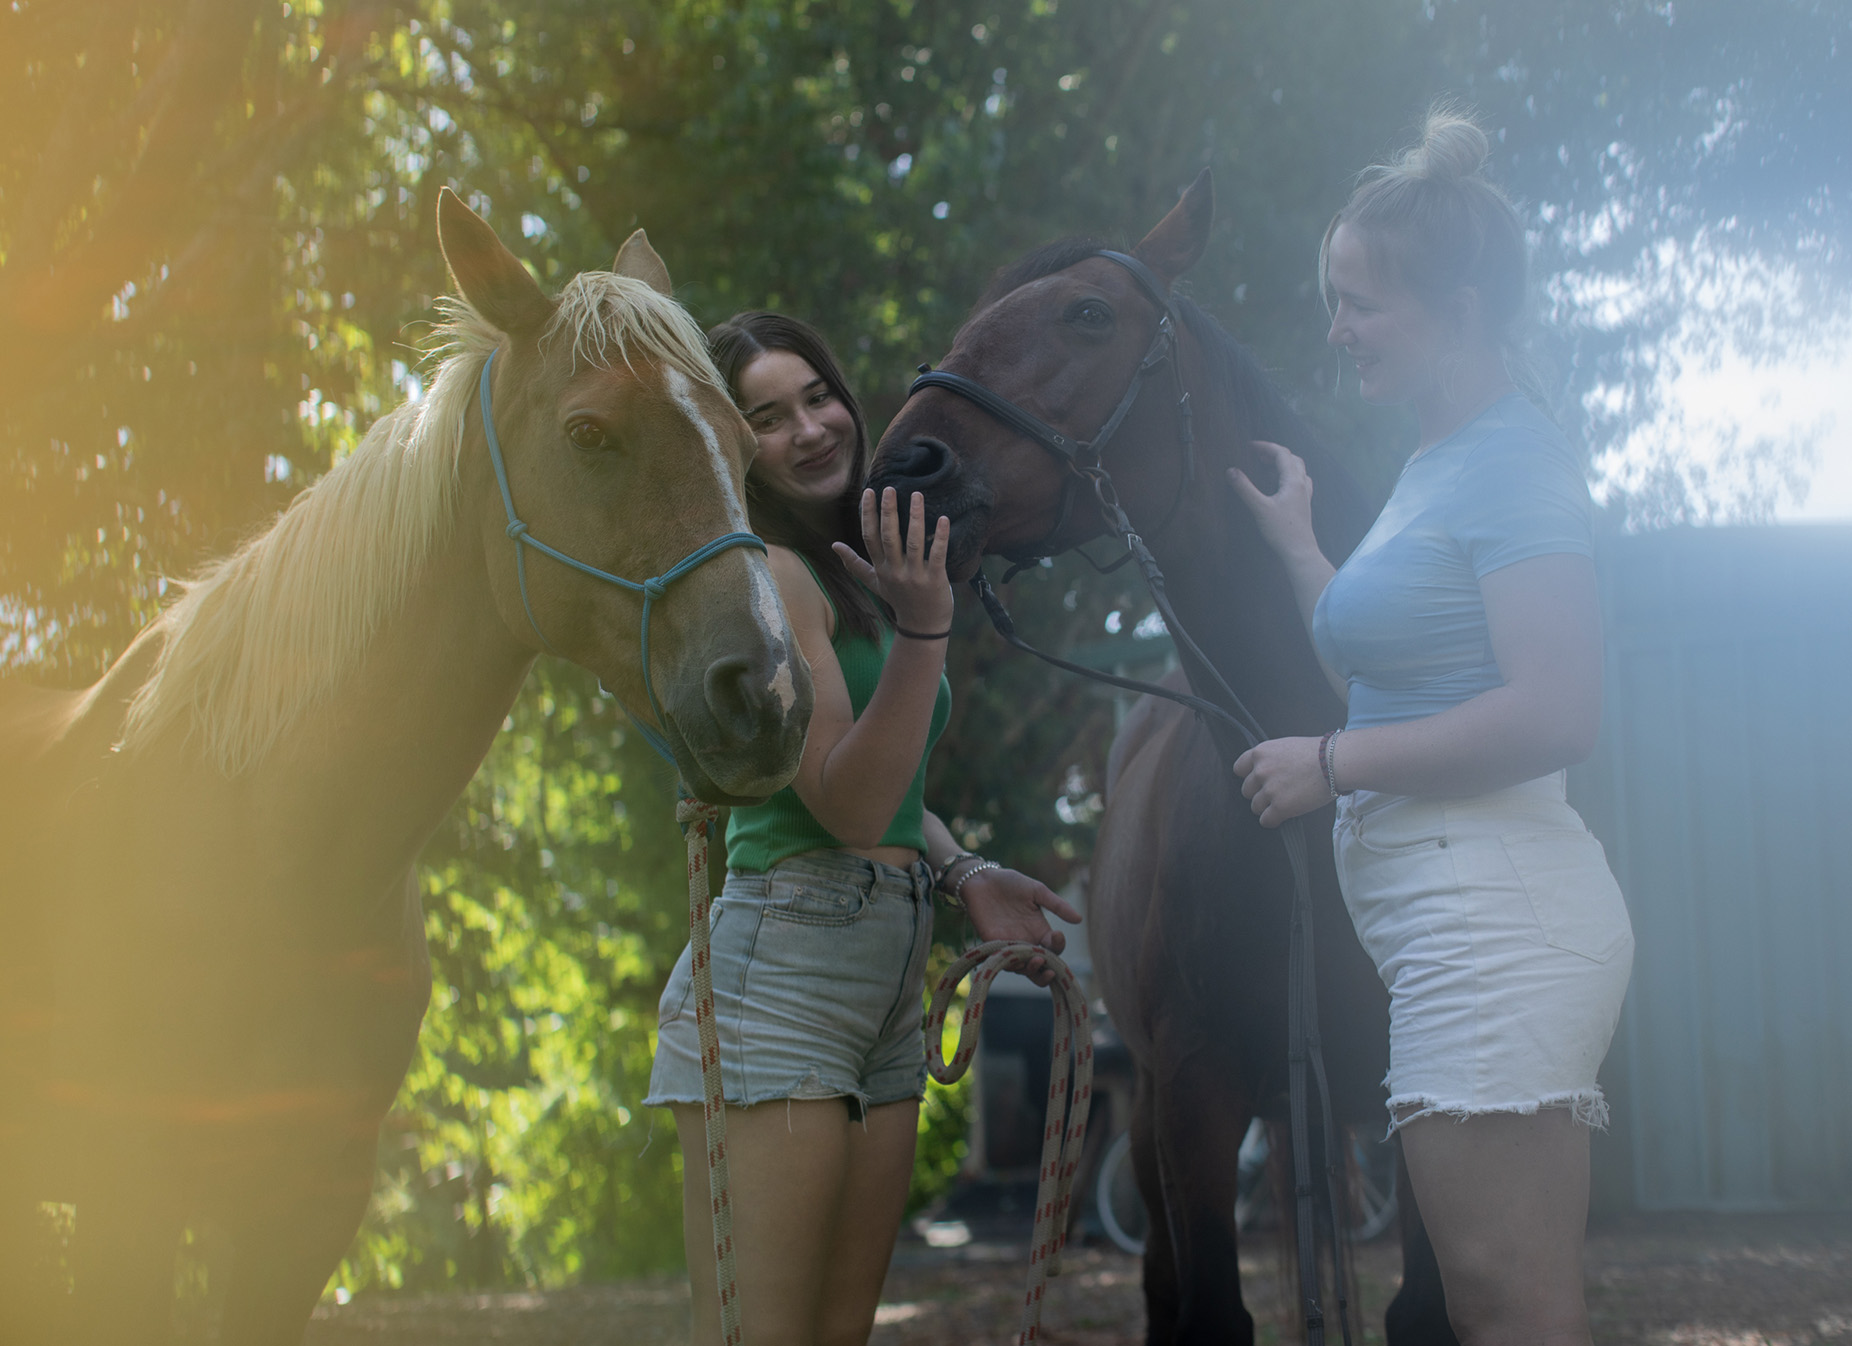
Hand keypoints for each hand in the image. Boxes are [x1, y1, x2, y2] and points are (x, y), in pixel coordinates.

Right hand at [832, 487, 952, 632]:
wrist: (922, 626)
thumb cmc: (899, 600)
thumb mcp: (874, 582)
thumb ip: (855, 564)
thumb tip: (834, 546)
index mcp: (880, 568)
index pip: (870, 537)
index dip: (868, 514)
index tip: (869, 492)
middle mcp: (894, 571)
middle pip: (888, 537)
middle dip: (888, 512)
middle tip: (890, 489)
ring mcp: (914, 576)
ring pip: (913, 543)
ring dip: (915, 518)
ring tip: (917, 495)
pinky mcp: (934, 580)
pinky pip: (936, 555)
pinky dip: (940, 537)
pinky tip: (943, 519)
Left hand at [960, 866, 1082, 987]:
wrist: (981, 879)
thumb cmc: (1009, 883)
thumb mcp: (1036, 891)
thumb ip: (1056, 905)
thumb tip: (1079, 919)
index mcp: (1039, 930)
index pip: (1054, 949)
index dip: (1058, 947)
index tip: (1057, 935)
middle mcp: (1026, 942)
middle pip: (1040, 968)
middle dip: (1045, 972)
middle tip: (1047, 965)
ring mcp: (1009, 946)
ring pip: (1023, 970)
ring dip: (1030, 969)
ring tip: (1034, 959)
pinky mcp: (992, 945)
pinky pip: (1003, 961)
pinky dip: (1011, 963)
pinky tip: (1015, 956)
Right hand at [1228, 440, 1317, 561]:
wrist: (1300, 551)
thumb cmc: (1282, 531)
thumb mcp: (1259, 508)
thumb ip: (1244, 488)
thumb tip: (1231, 471)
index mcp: (1293, 480)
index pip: (1281, 453)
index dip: (1265, 447)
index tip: (1250, 446)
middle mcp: (1302, 484)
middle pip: (1291, 458)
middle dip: (1274, 453)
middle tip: (1257, 455)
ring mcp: (1305, 494)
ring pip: (1297, 469)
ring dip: (1282, 464)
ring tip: (1266, 467)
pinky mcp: (1304, 504)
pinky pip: (1299, 482)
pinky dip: (1288, 476)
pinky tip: (1279, 485)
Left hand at [1232, 735, 1328, 827]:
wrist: (1334, 762)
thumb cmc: (1317, 753)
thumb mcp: (1285, 746)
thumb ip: (1270, 758)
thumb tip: (1262, 771)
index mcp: (1260, 753)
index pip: (1239, 769)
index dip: (1249, 777)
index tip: (1258, 782)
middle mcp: (1260, 771)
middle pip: (1246, 790)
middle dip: (1259, 793)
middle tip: (1276, 794)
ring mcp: (1269, 789)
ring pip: (1255, 807)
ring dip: (1267, 807)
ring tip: (1284, 803)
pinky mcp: (1280, 806)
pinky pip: (1265, 820)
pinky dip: (1272, 820)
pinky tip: (1283, 816)